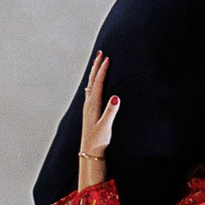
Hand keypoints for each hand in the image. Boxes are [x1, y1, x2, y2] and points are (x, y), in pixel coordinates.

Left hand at [77, 53, 118, 185]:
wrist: (89, 152)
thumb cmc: (98, 140)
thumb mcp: (106, 126)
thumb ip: (111, 111)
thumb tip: (116, 96)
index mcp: (93, 105)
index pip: (98, 83)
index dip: (103, 70)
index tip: (107, 58)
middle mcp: (88, 104)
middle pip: (92, 80)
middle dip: (96, 66)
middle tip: (100, 53)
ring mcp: (88, 107)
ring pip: (90, 85)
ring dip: (94, 72)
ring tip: (97, 63)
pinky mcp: (90, 112)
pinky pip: (91, 91)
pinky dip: (93, 82)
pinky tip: (92, 84)